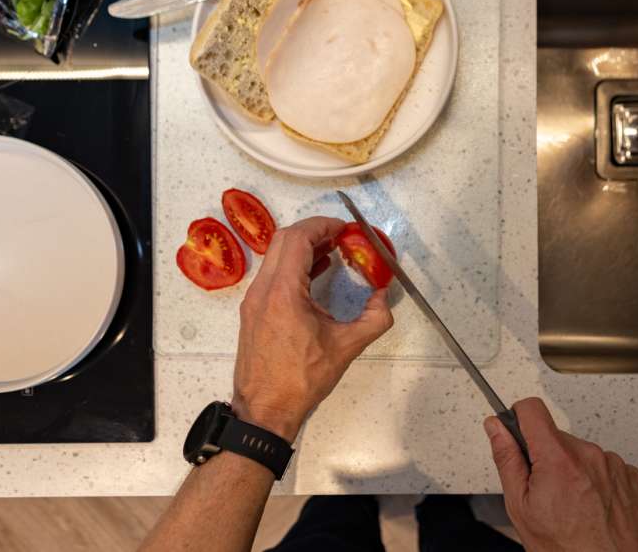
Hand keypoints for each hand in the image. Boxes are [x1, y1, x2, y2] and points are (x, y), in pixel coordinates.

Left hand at [231, 216, 392, 441]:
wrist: (264, 411)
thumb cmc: (302, 380)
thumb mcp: (346, 348)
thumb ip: (374, 319)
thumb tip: (385, 297)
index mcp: (283, 293)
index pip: (297, 239)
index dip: (321, 226)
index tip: (343, 228)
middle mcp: (263, 290)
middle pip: (283, 240)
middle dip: (312, 232)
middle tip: (339, 236)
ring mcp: (254, 300)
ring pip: (275, 257)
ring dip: (301, 248)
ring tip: (331, 252)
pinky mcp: (253, 312)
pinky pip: (272, 275)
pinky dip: (292, 266)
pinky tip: (314, 275)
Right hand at [485, 398, 637, 551]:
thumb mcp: (522, 509)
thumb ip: (507, 460)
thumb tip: (496, 429)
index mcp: (560, 460)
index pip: (532, 409)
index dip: (518, 418)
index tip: (516, 431)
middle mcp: (591, 456)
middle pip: (558, 439)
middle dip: (548, 459)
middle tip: (547, 496)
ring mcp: (616, 467)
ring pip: (583, 456)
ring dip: (576, 474)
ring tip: (574, 510)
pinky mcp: (634, 479)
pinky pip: (608, 470)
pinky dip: (599, 485)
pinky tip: (594, 511)